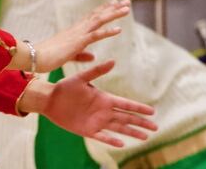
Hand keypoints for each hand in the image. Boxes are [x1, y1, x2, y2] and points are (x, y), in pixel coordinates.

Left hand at [19, 61, 157, 146]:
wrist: (50, 99)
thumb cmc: (65, 87)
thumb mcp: (81, 78)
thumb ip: (96, 71)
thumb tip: (113, 61)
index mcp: (104, 98)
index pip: (126, 104)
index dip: (139, 108)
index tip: (152, 111)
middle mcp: (103, 111)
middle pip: (126, 118)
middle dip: (141, 123)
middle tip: (155, 128)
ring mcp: (96, 121)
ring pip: (118, 128)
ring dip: (131, 133)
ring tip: (145, 138)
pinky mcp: (87, 130)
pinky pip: (102, 137)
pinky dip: (112, 140)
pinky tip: (122, 144)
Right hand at [33, 0, 129, 72]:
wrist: (34, 57)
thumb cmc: (47, 57)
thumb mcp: (68, 55)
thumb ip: (81, 54)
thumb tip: (93, 55)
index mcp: (74, 31)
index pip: (91, 17)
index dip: (104, 9)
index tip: (115, 3)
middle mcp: (77, 29)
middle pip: (98, 15)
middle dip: (113, 8)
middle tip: (126, 1)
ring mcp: (77, 34)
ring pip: (99, 20)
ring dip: (113, 14)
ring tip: (127, 8)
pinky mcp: (77, 42)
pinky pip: (95, 35)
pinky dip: (108, 31)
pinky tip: (119, 29)